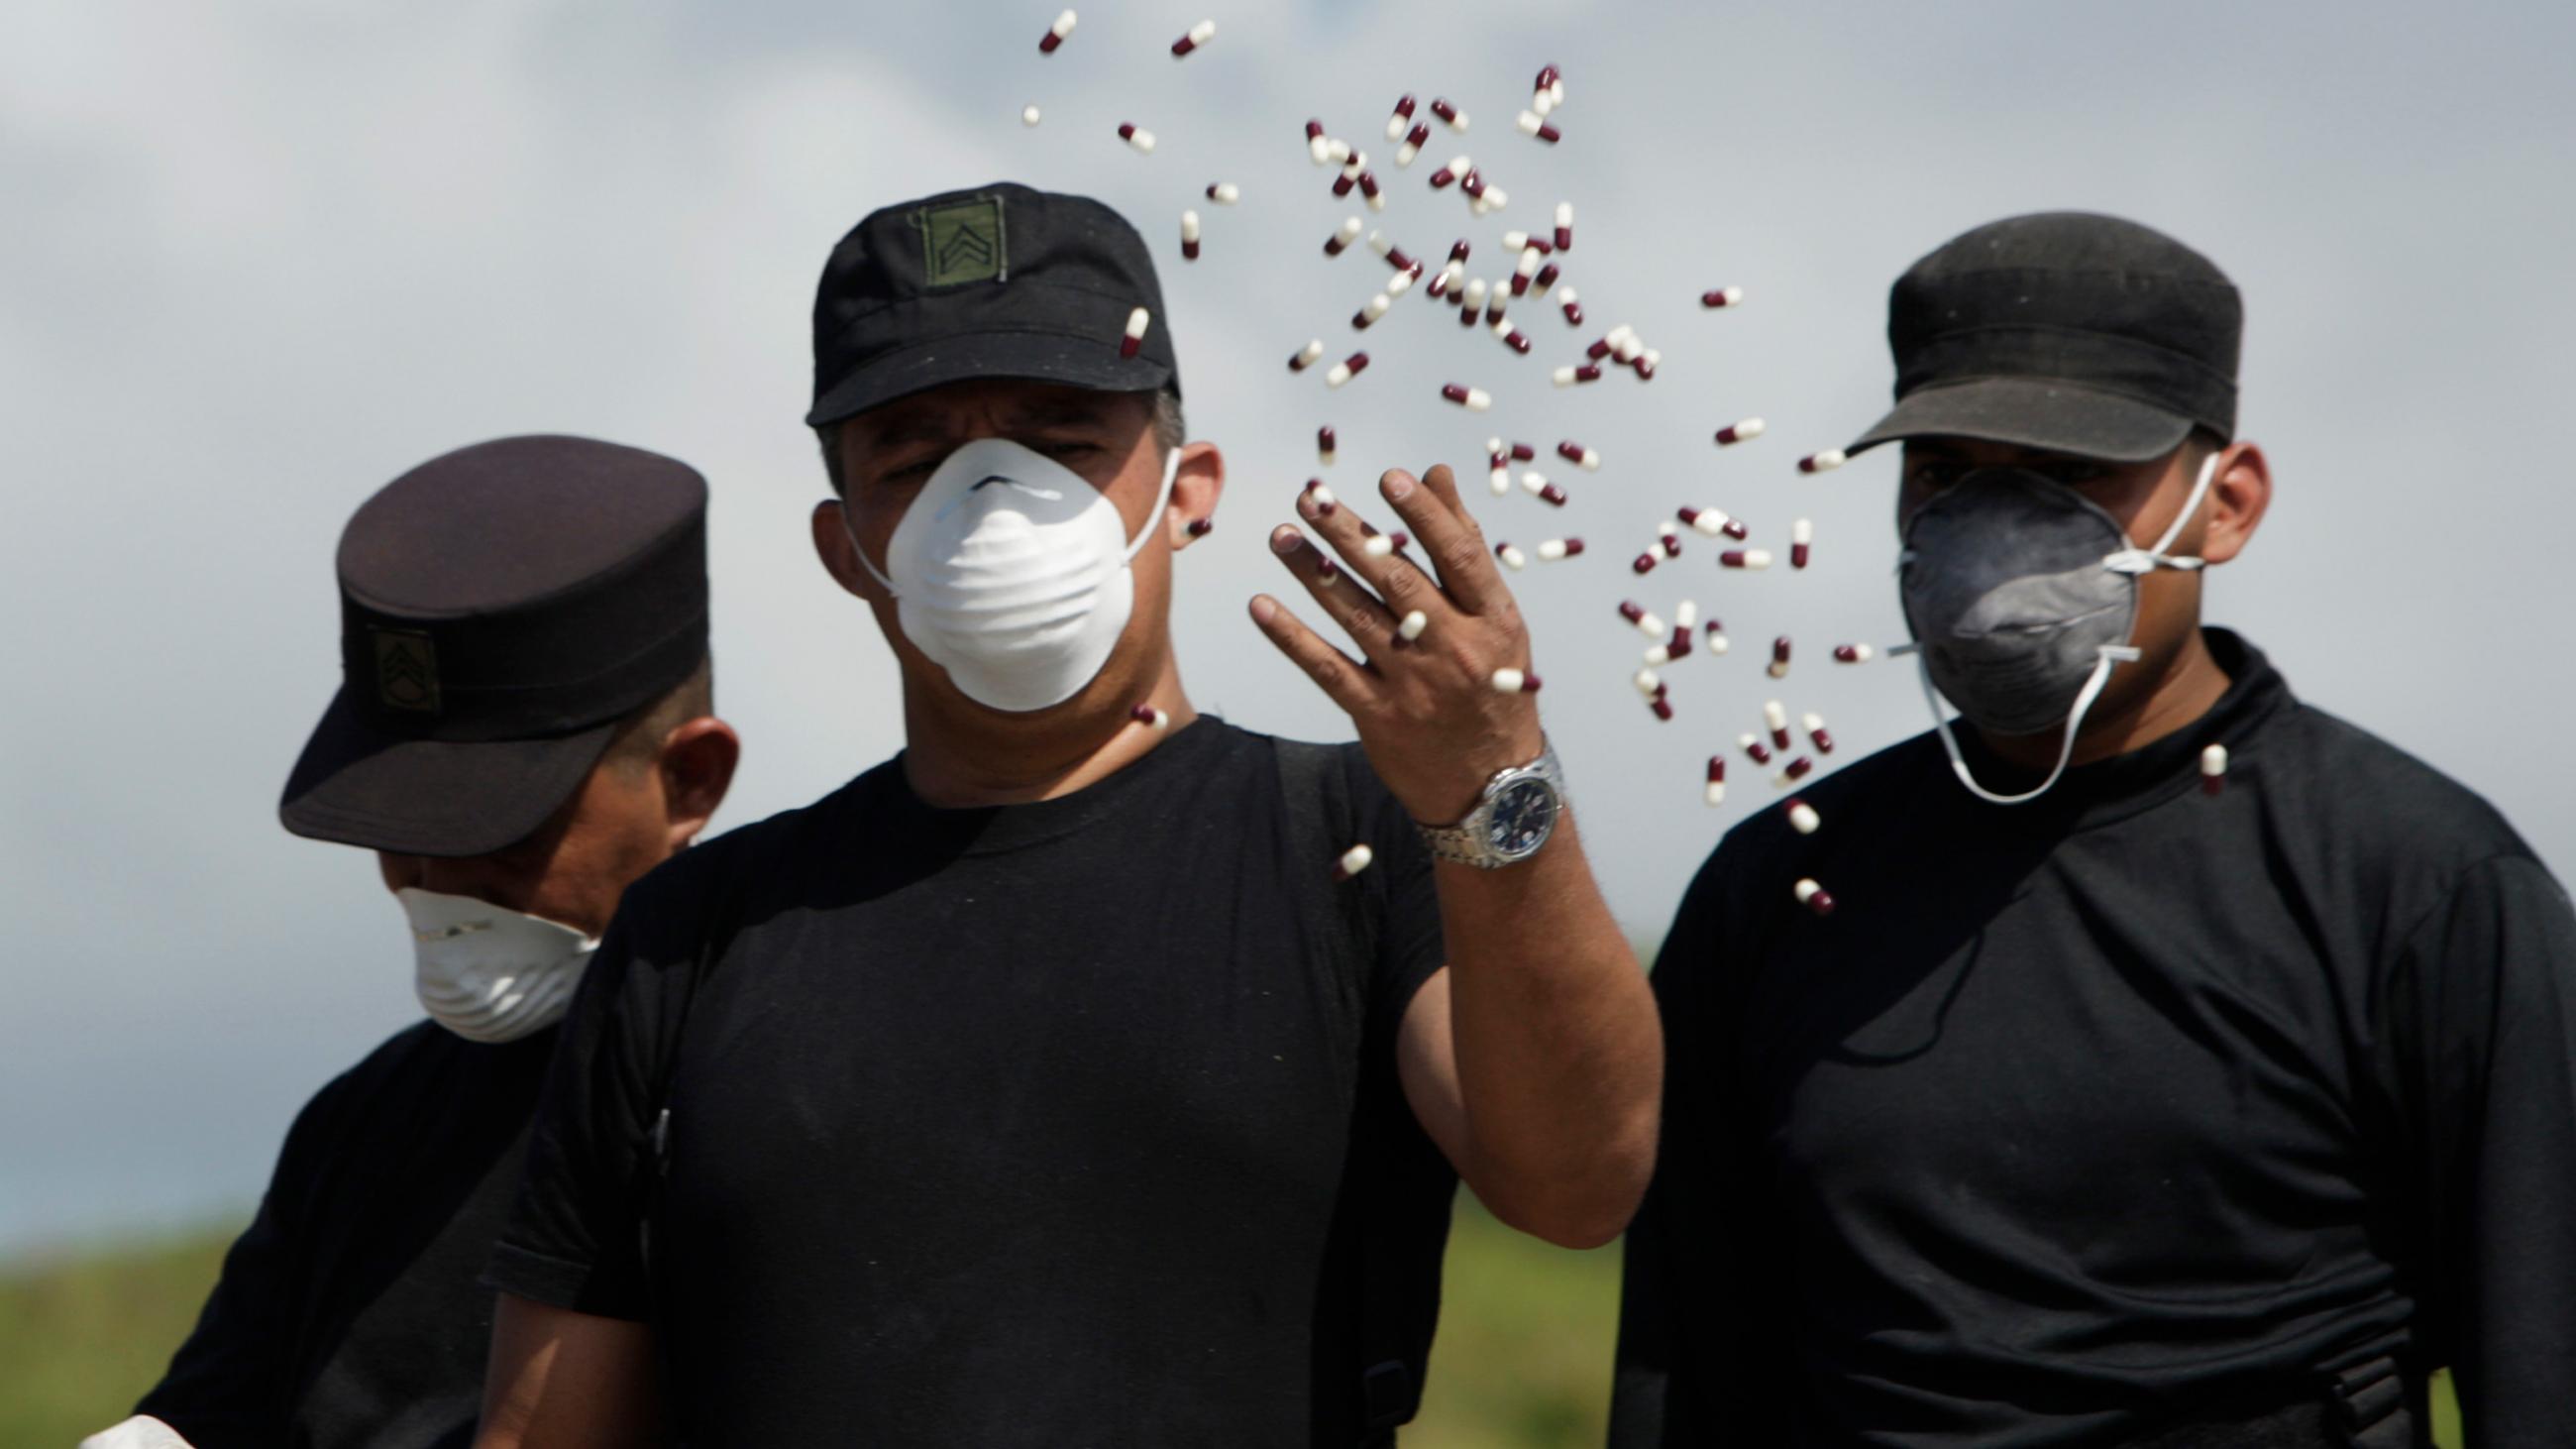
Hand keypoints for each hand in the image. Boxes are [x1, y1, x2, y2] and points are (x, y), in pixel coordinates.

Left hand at [1250, 464, 1544, 825]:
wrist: (1492, 786)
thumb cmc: (1493, 686)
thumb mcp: (1499, 621)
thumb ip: (1464, 547)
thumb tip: (1438, 475)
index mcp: (1494, 621)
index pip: (1458, 556)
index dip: (1424, 515)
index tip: (1389, 478)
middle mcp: (1455, 649)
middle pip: (1397, 580)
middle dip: (1350, 534)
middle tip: (1311, 498)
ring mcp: (1415, 684)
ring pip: (1357, 617)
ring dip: (1314, 573)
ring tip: (1281, 537)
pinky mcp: (1378, 716)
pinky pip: (1328, 669)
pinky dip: (1293, 638)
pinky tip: (1263, 607)